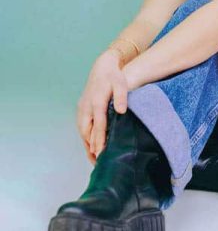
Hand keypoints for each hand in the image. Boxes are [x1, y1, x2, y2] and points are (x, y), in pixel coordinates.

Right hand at [76, 50, 130, 164]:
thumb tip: (121, 111)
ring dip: (87, 145)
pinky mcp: (82, 108)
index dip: (99, 141)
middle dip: (91, 148)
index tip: (101, 154)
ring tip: (94, 159)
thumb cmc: (114, 76)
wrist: (102, 66)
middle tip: (98, 164)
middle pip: (87, 132)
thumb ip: (121, 97)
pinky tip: (91, 146)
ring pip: (83, 131)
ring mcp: (82, 108)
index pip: (98, 126)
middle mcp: (86, 107)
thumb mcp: (120, 84)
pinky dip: (86, 137)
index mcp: (97, 102)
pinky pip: (82, 126)